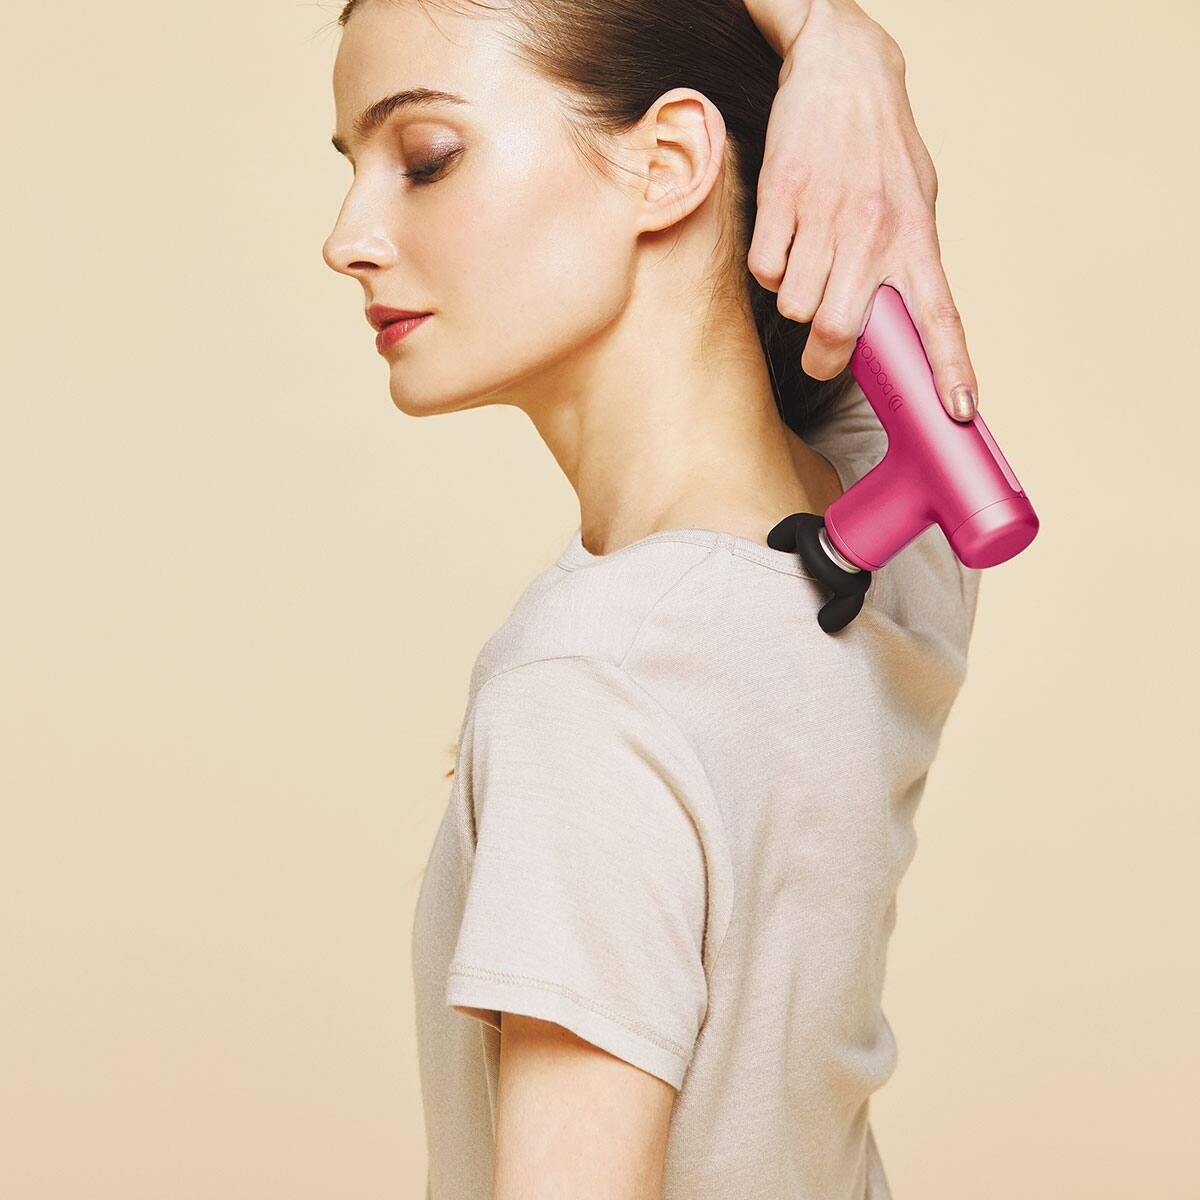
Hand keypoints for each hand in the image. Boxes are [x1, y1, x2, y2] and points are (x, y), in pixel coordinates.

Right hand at [747, 0, 978, 421]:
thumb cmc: (880, 145)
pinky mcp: (781, 200)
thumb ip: (908, 262)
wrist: (841, 67)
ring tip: (807, 265)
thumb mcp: (916, 200)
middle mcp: (873, 232)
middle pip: (837, 330)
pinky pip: (765, 270)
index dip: (950, 369)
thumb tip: (900, 324)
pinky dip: (769, 267)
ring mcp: (825, 217)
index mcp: (916, 237)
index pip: (941, 316)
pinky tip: (785, 238)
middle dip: (823, 357)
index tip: (960, 412)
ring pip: (794, 305)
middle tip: (821, 354)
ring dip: (795, 300)